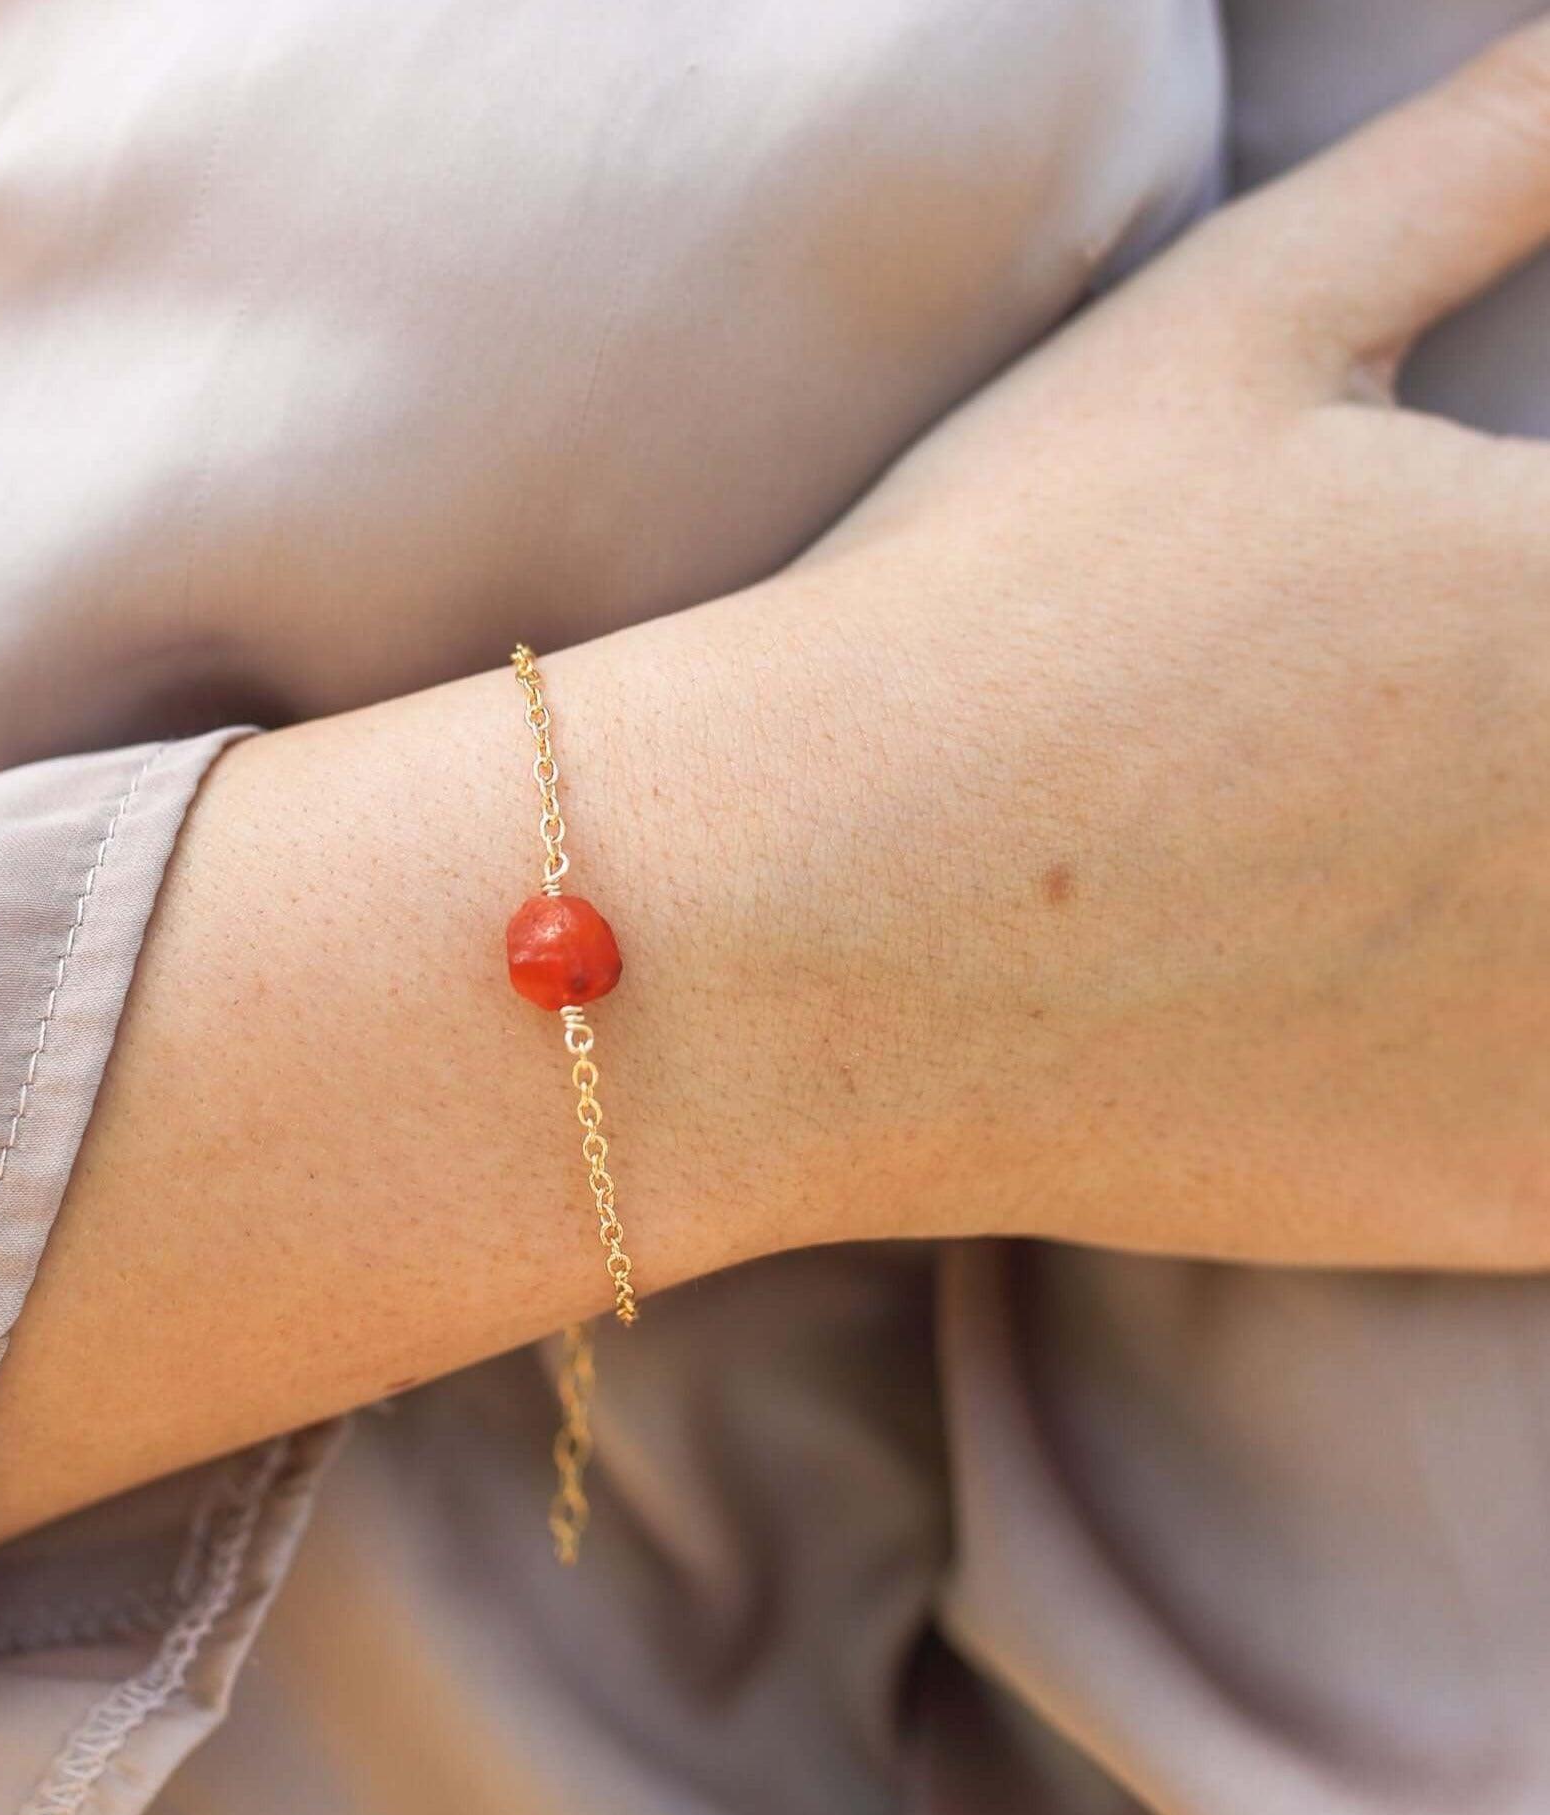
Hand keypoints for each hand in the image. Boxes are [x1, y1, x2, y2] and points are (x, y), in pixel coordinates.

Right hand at [781, 20, 1549, 1268]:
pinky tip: (1374, 1014)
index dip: (1522, 606)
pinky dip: (1520, 1081)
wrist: (791, 937)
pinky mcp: (1521, 1199)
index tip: (1442, 636)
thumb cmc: (984, 615)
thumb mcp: (1224, 330)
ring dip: (1523, 908)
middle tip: (1350, 751)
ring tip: (1336, 862)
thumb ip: (1476, 161)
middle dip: (1518, 734)